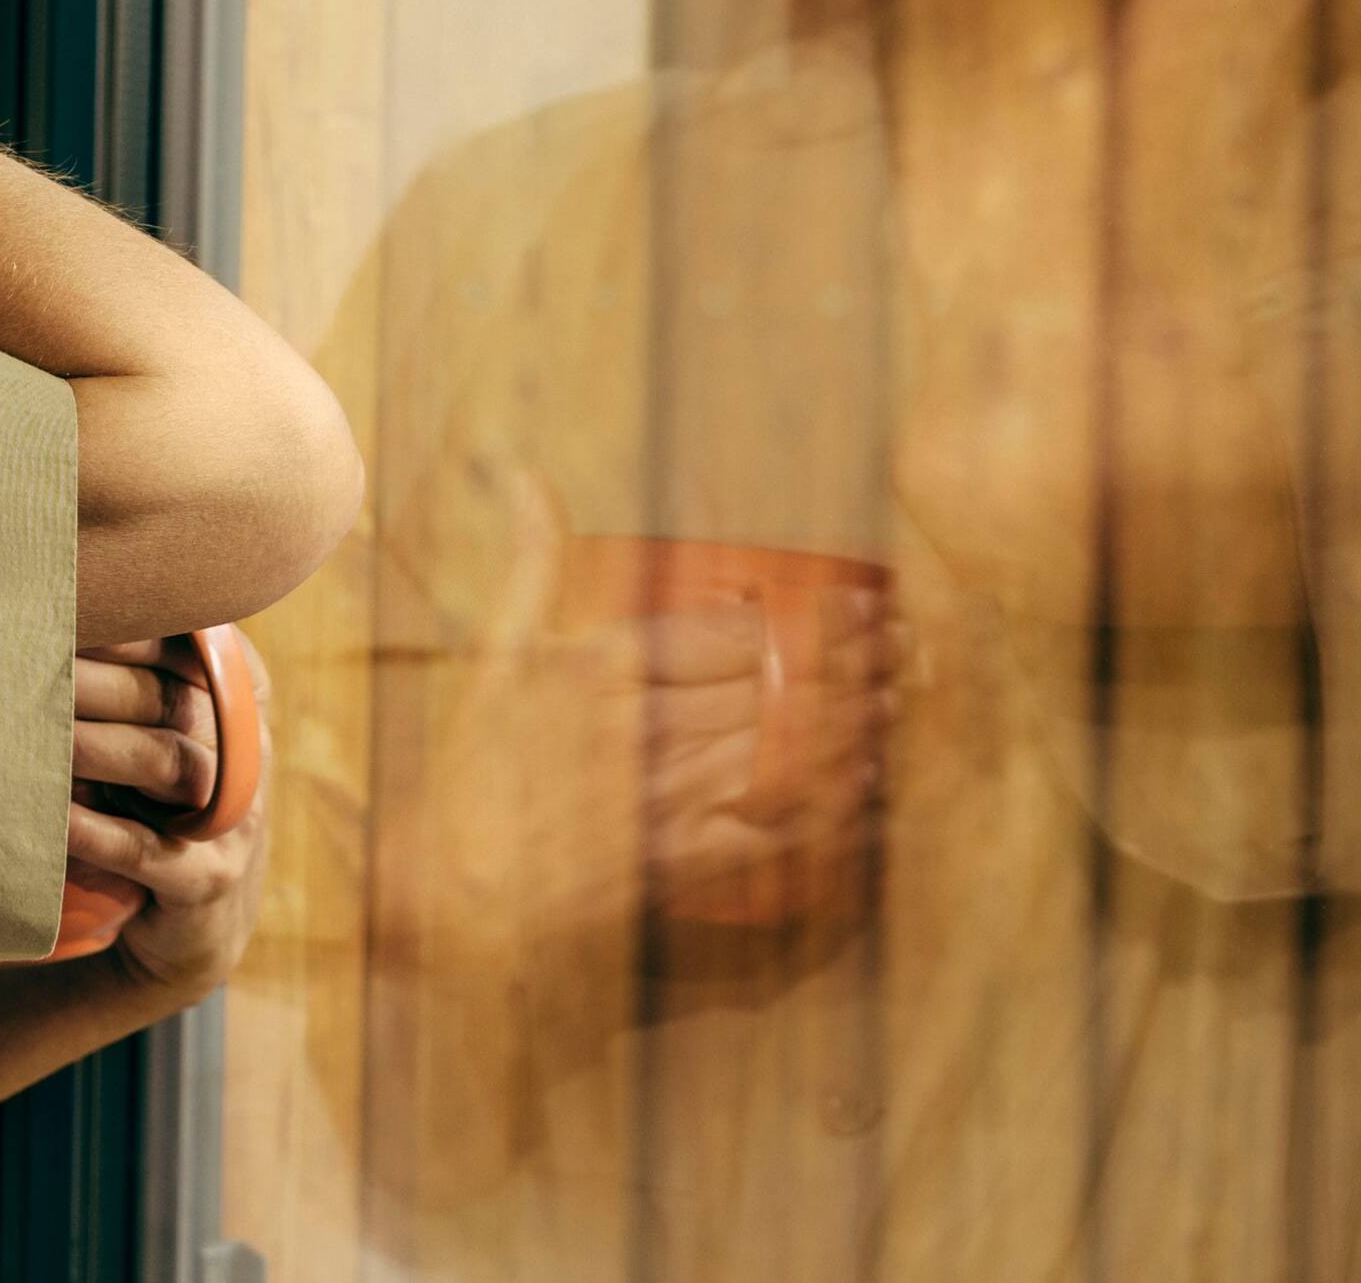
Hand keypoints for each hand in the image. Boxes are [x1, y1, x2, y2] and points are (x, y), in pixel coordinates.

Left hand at [72, 632, 273, 995]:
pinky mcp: (206, 881)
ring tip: (36, 731)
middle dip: (100, 680)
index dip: (131, 628)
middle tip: (30, 662)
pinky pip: (147, 850)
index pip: (193, 646)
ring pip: (168, 763)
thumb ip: (128, 669)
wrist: (190, 921)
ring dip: (97, 745)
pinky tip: (50, 813)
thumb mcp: (157, 726)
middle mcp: (247, 750)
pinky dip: (94, 828)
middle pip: (175, 699)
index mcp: (238, 696)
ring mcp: (234, 819)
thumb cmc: (153, 797)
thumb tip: (40, 604)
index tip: (65, 605)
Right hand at [378, 595, 893, 957]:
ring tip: (898, 697)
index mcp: (594, 671)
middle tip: (906, 642)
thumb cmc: (474, 766)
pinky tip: (867, 790)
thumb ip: (527, 565)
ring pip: (778, 750)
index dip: (803, 618)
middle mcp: (636, 732)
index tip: (858, 602)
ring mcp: (661, 800)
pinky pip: (770, 834)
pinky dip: (826, 813)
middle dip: (847, 662)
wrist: (453, 887)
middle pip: (766, 687)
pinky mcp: (677, 863)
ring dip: (849, 725)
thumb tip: (524, 473)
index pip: (725, 635)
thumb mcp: (493, 654)